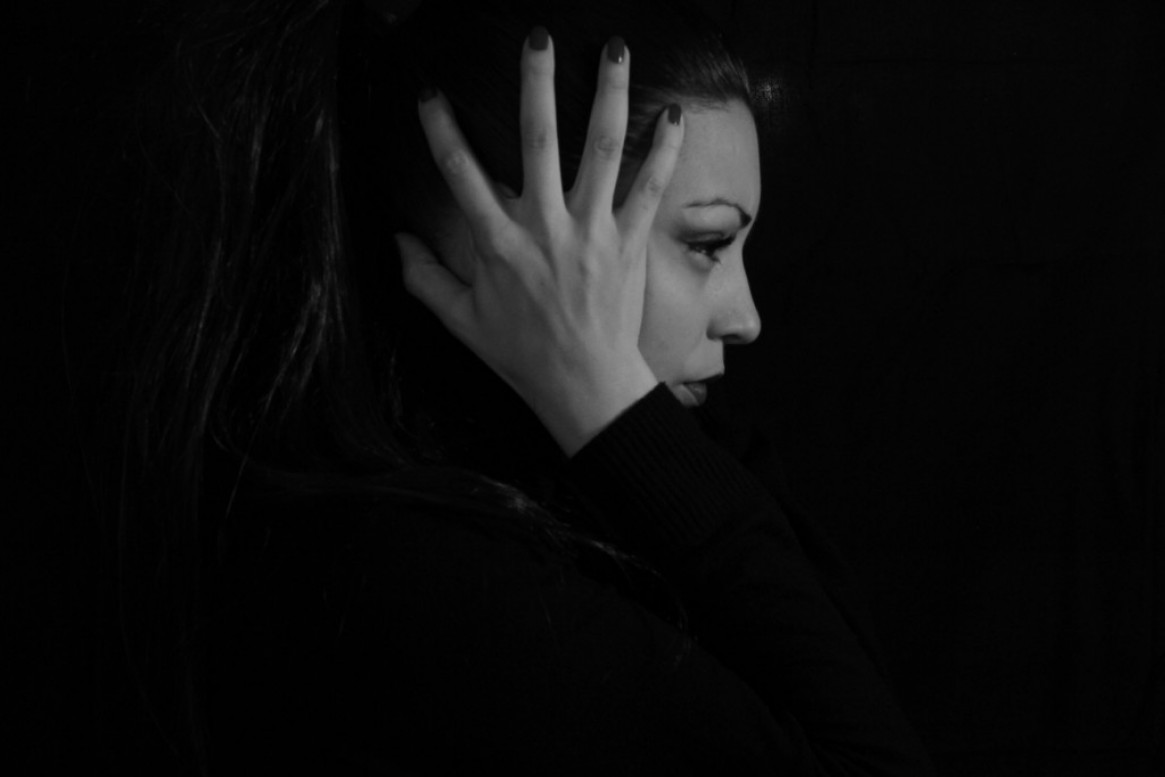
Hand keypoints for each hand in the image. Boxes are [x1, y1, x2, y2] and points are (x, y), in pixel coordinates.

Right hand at [396, 30, 684, 455]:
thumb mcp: (460, 321)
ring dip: (608, 94)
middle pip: (537, 139)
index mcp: (497, 243)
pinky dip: (663, 151)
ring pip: (600, 149)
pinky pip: (649, 188)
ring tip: (614, 46)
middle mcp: (544, 226)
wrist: (584, 387)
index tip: (429, 91)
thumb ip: (423, 277)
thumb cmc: (521, 354)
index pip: (460, 173)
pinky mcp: (629, 243)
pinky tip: (675, 113)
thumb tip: (396, 237)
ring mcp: (591, 231)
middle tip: (537, 35)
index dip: (440, 129)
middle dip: (535, 81)